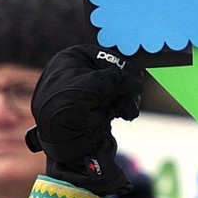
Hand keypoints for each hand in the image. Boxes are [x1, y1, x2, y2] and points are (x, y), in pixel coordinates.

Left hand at [25, 44, 142, 194]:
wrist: (61, 141)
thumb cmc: (67, 106)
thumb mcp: (94, 83)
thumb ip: (118, 78)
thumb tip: (136, 84)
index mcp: (71, 59)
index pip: (104, 56)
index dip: (120, 68)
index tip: (132, 79)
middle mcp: (78, 72)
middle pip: (114, 73)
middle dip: (125, 87)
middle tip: (132, 94)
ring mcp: (87, 91)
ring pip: (119, 88)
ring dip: (127, 99)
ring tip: (127, 110)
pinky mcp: (95, 107)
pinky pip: (117, 101)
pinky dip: (124, 107)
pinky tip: (125, 115)